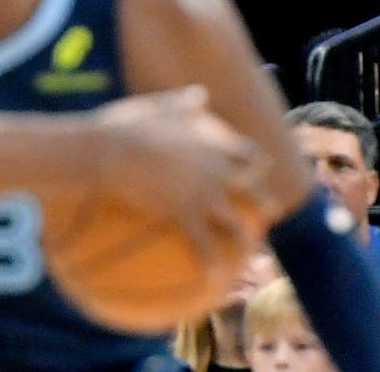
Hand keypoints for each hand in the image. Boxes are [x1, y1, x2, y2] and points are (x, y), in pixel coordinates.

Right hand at [89, 86, 267, 260]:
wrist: (109, 150)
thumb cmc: (125, 125)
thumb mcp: (158, 105)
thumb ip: (183, 102)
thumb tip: (201, 94)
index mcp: (211, 144)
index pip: (246, 153)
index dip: (256, 163)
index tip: (260, 170)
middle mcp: (215, 171)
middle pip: (252, 190)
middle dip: (265, 203)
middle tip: (271, 213)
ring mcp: (203, 195)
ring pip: (235, 225)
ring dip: (244, 244)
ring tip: (249, 260)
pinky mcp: (185, 216)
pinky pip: (204, 249)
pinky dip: (211, 268)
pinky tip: (212, 284)